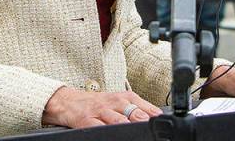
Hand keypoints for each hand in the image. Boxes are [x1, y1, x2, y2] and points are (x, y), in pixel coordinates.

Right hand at [41, 86, 161, 127]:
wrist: (70, 101)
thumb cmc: (98, 104)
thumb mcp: (119, 102)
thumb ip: (138, 110)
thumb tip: (158, 119)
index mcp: (126, 98)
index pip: (146, 108)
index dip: (155, 118)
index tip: (164, 126)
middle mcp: (115, 103)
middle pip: (135, 113)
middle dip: (144, 123)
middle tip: (153, 131)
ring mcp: (101, 111)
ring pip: (118, 120)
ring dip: (128, 127)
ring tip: (137, 135)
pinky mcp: (87, 121)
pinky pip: (99, 128)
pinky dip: (106, 134)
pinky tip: (113, 137)